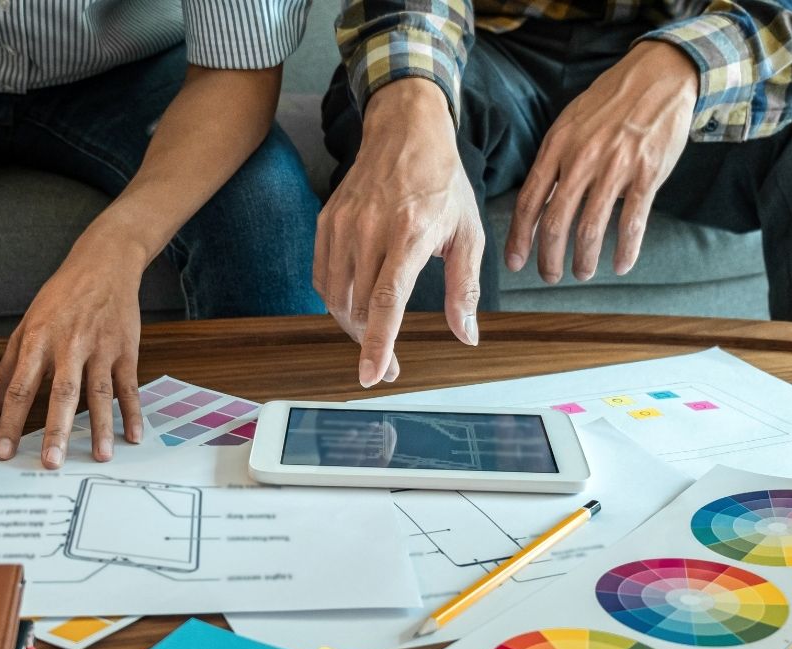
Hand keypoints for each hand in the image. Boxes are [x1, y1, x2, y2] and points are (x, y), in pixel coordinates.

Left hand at [0, 234, 143, 467]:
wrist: (104, 265)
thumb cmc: (61, 297)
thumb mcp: (27, 327)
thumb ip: (6, 371)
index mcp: (38, 340)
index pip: (19, 386)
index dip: (9, 421)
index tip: (3, 451)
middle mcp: (69, 345)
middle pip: (61, 393)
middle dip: (56, 430)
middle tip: (51, 461)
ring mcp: (101, 348)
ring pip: (99, 393)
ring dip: (101, 427)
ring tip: (100, 455)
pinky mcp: (127, 349)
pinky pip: (129, 386)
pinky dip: (133, 412)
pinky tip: (133, 436)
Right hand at [315, 78, 484, 388]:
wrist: (405, 131)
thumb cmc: (442, 182)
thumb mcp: (468, 232)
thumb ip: (464, 288)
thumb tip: (466, 335)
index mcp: (410, 234)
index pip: (387, 302)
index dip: (378, 344)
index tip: (373, 375)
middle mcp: (370, 230)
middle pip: (359, 308)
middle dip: (372, 343)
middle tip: (389, 363)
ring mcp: (343, 225)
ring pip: (337, 298)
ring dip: (354, 326)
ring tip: (373, 336)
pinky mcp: (326, 222)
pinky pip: (323, 278)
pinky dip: (336, 300)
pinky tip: (355, 304)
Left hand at [504, 41, 698, 282]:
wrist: (658, 76)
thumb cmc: (609, 104)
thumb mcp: (570, 125)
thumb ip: (553, 162)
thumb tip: (536, 204)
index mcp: (557, 147)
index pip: (528, 201)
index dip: (519, 237)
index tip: (514, 263)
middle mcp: (582, 159)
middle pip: (555, 222)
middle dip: (549, 258)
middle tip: (550, 277)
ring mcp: (616, 167)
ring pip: (591, 228)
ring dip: (584, 259)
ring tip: (582, 273)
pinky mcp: (648, 174)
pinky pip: (632, 222)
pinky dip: (626, 250)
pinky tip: (621, 265)